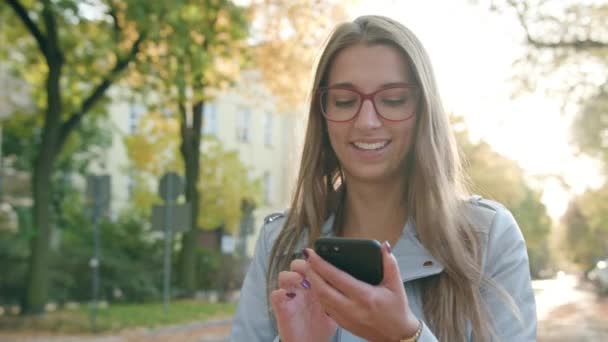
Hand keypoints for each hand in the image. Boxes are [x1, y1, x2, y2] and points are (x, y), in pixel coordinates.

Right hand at [270, 259, 337, 341]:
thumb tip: (352, 282)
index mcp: (314, 285)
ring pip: (284, 276)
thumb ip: (338, 295)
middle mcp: (301, 288)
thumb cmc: (322, 327)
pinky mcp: (281, 307)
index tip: (321, 258)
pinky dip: (280, 292)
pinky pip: (275, 294)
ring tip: (300, 280)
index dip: (315, 260)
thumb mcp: (335, 309)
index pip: (312, 265)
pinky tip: (289, 295)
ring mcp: (290, 297)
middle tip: (310, 269)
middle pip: (297, 266)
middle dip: (303, 264)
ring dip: (291, 275)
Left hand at [304, 241, 419, 340]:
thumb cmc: (397, 309)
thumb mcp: (396, 285)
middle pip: (323, 289)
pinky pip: (325, 307)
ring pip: (321, 300)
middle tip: (306, 260)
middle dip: (311, 273)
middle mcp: (352, 308)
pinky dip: (319, 295)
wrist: (397, 336)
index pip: (337, 278)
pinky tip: (318, 286)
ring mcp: (346, 318)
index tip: (312, 254)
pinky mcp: (343, 324)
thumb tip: (383, 246)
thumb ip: (390, 263)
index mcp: (365, 296)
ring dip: (313, 284)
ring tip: (310, 270)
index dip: (321, 265)